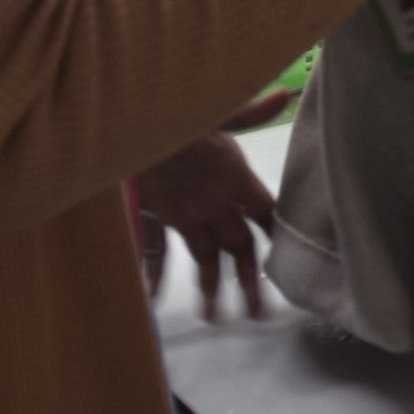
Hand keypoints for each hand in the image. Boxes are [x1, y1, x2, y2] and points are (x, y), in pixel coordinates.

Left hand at [134, 90, 289, 321]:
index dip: (279, 235)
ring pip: (202, 255)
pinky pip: (155, 248)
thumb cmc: (171, 111)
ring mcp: (182, 208)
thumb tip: (282, 95)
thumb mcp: (211, 114)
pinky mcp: (150, 211)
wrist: (120, 115)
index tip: (294, 263)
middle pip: (238, 245)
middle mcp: (211, 198)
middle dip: (249, 278)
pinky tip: (153, 298)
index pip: (264, 212)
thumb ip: (246, 113)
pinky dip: (155, 272)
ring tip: (214, 317)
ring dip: (209, 285)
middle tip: (258, 313)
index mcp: (232, 176)